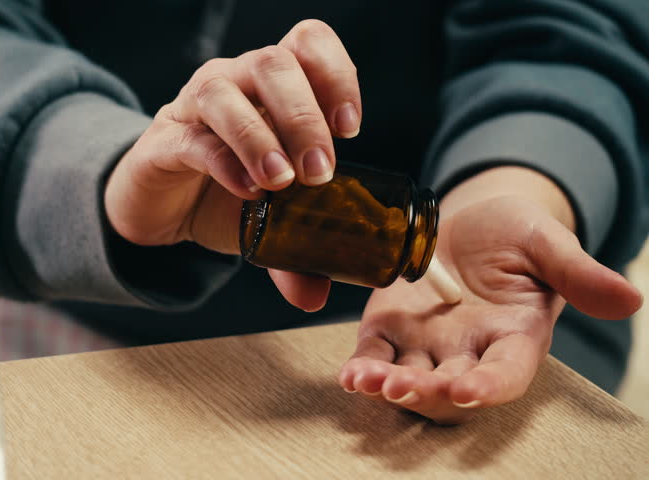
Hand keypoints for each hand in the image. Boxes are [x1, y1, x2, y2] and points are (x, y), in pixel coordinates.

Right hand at [104, 20, 360, 310]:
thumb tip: (316, 296)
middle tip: (320, 173)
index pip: (307, 43)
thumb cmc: (222, 192)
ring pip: (227, 91)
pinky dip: (224, 162)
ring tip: (281, 183)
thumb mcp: (267, 221)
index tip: (350, 127)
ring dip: (261, 136)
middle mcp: (235, 82)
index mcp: (271, 87)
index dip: (335, 74)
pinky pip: (194, 138)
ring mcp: (195, 107)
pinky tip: (245, 192)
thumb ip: (293, 254)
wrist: (159, 206)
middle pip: (273, 63)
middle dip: (304, 117)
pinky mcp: (165, 140)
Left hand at [338, 167, 642, 423]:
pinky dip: (362, 367)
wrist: (470, 220)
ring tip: (367, 381)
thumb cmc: (515, 233)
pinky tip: (350, 374)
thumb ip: (578, 272)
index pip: (506, 374)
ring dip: (387, 386)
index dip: (488, 386)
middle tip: (404, 386)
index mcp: (513, 337)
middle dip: (427, 392)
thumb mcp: (547, 243)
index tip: (467, 389)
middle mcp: (468, 350)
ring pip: (407, 378)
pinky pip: (375, 355)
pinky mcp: (390, 327)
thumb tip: (630, 298)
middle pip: (449, 389)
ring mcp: (426, 342)